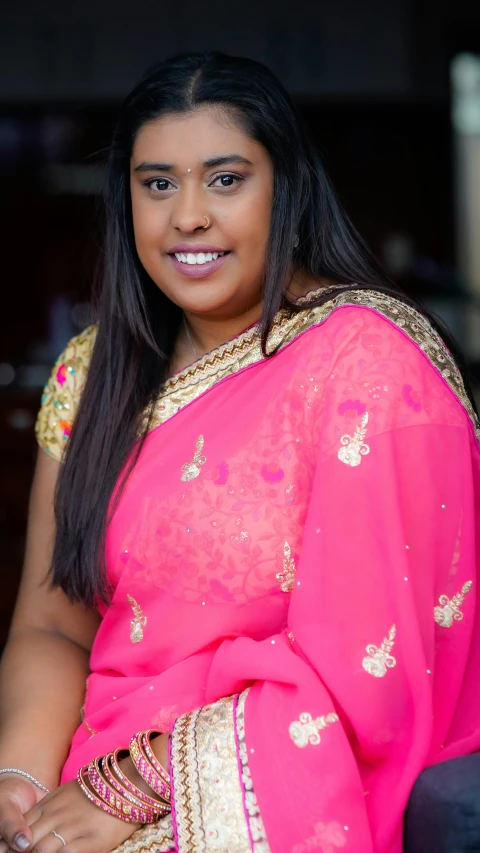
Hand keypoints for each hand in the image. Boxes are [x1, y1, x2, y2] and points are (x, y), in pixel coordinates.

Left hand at [2, 778, 139, 852]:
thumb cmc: (102, 790)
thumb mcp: (70, 792)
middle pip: (28, 842)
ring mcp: (73, 828)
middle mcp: (58, 815)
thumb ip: (52, 807)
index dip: (15, 842)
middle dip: (21, 852)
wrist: (131, 783)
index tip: (11, 849)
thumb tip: (36, 824)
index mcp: (51, 802)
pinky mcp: (91, 842)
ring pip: (41, 851)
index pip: (22, 827)